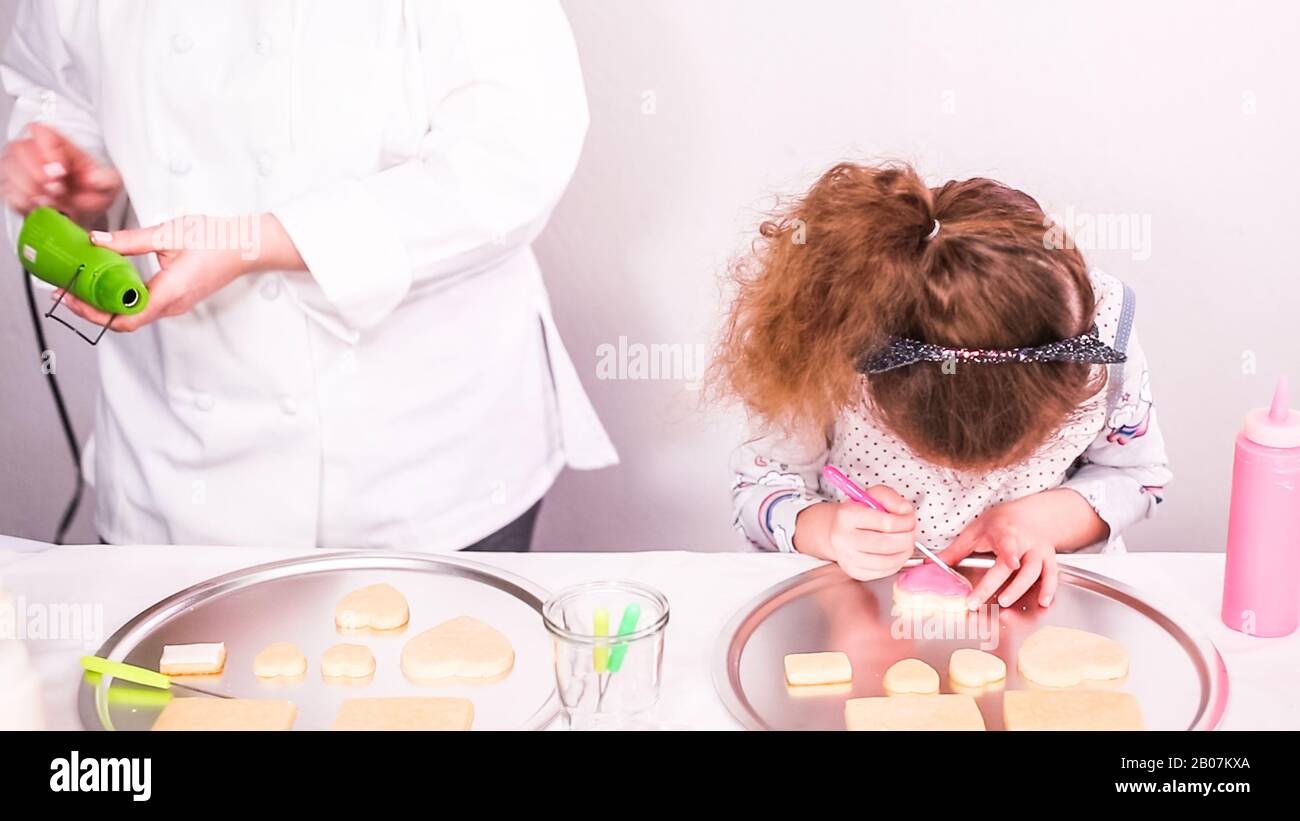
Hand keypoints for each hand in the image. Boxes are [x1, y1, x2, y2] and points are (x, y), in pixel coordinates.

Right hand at [0, 123, 121, 224]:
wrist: (82, 211)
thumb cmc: (91, 191)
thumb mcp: (109, 183)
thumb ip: (106, 178)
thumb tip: (95, 178)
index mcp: (56, 141)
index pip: (40, 131)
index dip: (48, 151)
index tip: (61, 172)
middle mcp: (32, 149)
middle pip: (19, 150)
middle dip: (38, 175)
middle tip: (58, 190)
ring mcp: (16, 167)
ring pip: (10, 172)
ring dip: (32, 191)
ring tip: (54, 201)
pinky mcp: (9, 187)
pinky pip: (7, 193)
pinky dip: (26, 204)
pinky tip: (41, 207)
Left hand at [56, 213, 302, 331]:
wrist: (248, 246)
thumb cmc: (217, 240)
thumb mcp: (169, 233)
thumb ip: (130, 240)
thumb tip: (96, 241)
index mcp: (170, 292)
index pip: (124, 317)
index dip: (92, 313)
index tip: (69, 298)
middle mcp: (173, 304)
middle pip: (124, 321)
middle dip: (91, 311)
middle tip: (65, 293)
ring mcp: (177, 304)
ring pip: (134, 316)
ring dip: (105, 306)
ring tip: (82, 288)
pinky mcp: (178, 298)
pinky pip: (145, 307)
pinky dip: (122, 300)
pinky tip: (109, 284)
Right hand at [794, 487, 916, 580]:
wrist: (839, 530)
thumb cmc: (859, 512)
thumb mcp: (873, 495)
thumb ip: (891, 497)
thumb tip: (904, 510)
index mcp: (847, 515)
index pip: (887, 523)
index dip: (906, 521)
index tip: (908, 518)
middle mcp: (843, 538)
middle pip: (889, 544)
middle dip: (908, 537)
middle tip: (910, 531)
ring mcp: (848, 558)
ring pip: (889, 560)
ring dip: (905, 551)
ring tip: (905, 541)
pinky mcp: (856, 572)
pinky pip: (885, 571)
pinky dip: (897, 562)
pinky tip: (896, 552)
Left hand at [939, 491, 1077, 608]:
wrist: (1032, 514)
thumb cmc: (1000, 522)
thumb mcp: (975, 530)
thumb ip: (955, 550)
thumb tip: (930, 564)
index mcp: (1004, 533)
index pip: (1008, 544)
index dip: (1010, 553)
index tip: (1012, 563)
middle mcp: (1025, 542)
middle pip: (1018, 566)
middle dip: (1005, 584)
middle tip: (986, 600)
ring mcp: (1039, 551)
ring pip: (1036, 572)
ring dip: (1023, 589)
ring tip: (1008, 601)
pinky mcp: (1049, 559)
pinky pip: (1052, 575)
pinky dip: (1050, 589)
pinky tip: (1043, 602)